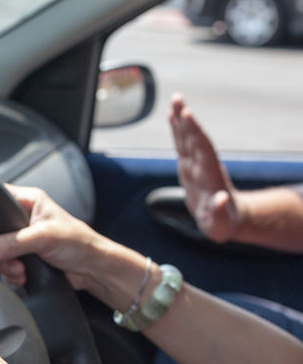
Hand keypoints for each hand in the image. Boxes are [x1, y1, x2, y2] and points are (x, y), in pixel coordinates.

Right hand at [0, 185, 98, 288]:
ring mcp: (21, 238)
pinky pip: (3, 264)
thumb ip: (12, 243)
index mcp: (27, 201)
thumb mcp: (44, 239)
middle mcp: (21, 218)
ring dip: (3, 265)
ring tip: (20, 271)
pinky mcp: (23, 256)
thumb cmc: (79, 243)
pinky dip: (10, 274)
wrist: (92, 269)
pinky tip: (22, 277)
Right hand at [169, 93, 241, 242]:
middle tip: (178, 99)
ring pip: (188, 139)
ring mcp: (196, 166)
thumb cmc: (223, 225)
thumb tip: (220, 199)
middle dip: (186, 120)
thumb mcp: (220, 225)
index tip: (188, 115)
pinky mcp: (190, 167)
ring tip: (175, 100)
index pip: (202, 151)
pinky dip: (177, 131)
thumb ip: (219, 213)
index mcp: (210, 178)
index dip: (194, 133)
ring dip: (181, 120)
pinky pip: (182, 145)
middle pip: (194, 139)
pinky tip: (172, 116)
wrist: (229, 218)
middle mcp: (203, 167)